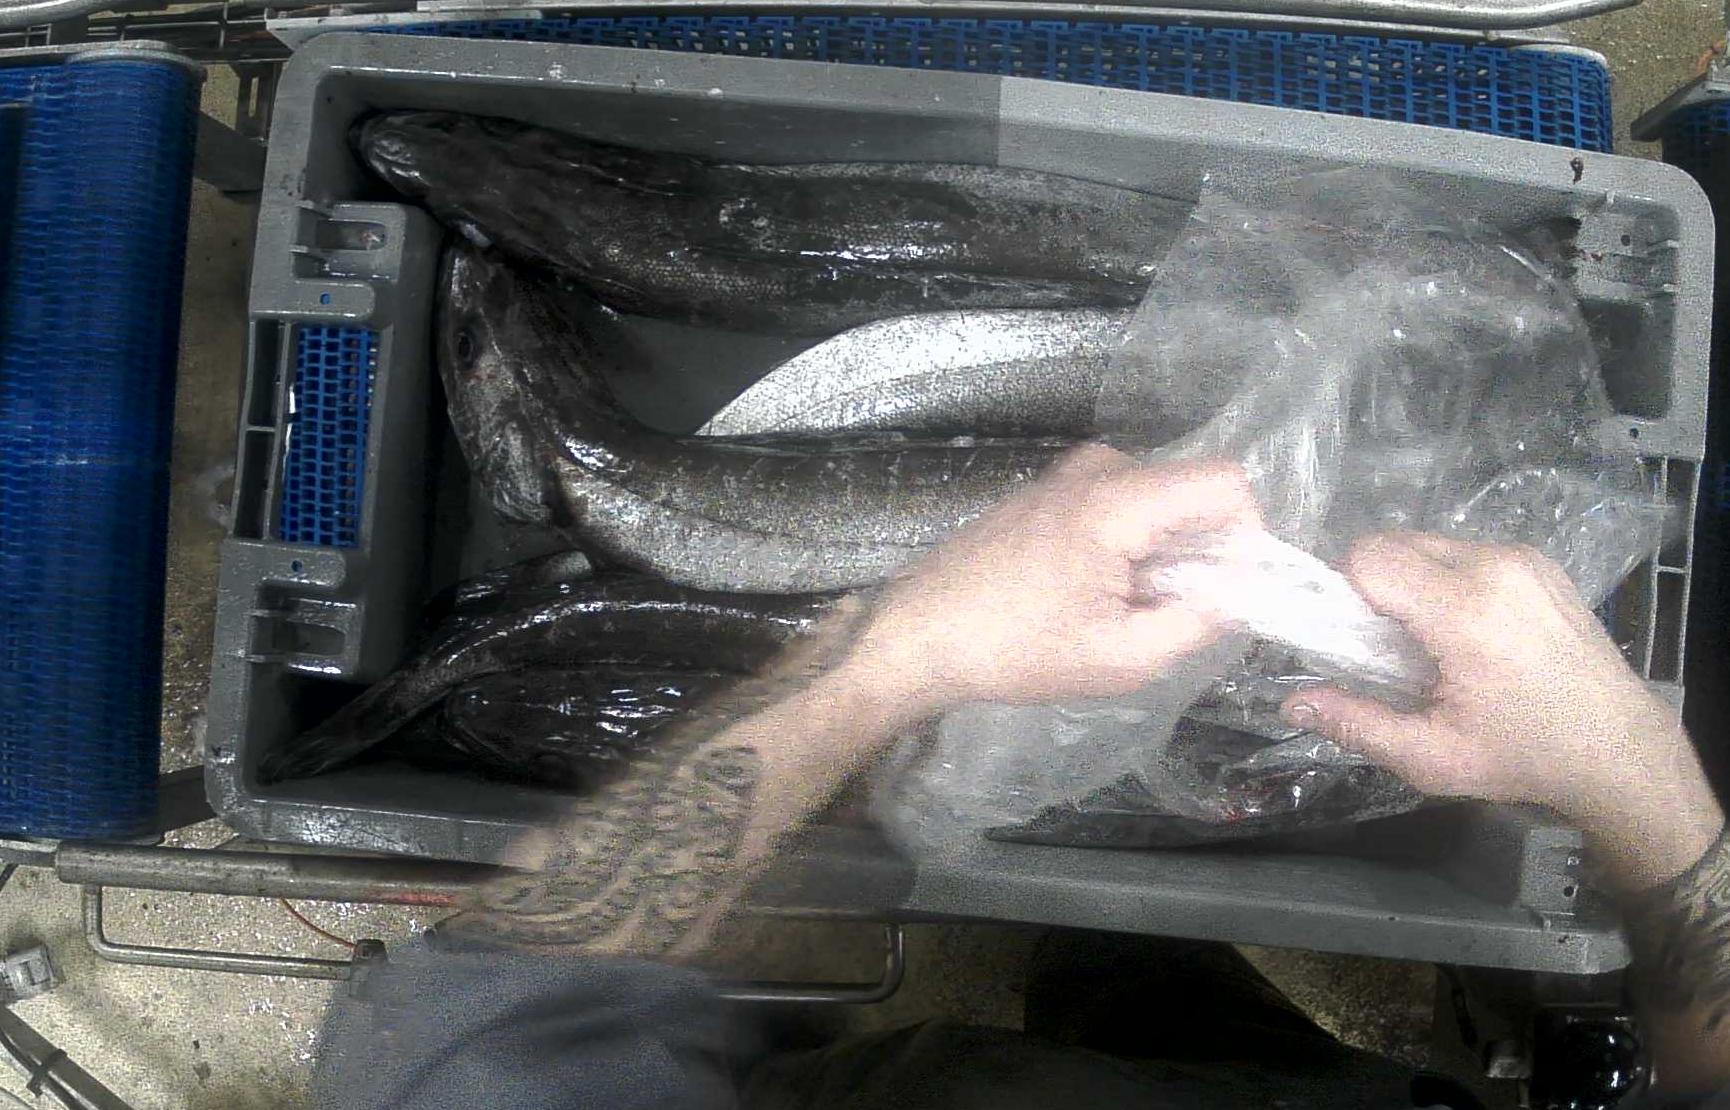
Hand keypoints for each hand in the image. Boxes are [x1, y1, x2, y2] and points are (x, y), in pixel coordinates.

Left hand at [839, 445, 1260, 716]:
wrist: (920, 634)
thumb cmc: (1014, 651)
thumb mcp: (1120, 658)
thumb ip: (1196, 623)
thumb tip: (1243, 596)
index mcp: (1116, 501)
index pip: (1225, 482)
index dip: (1249, 534)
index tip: (1233, 589)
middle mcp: (1097, 470)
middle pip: (1192, 492)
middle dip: (1204, 551)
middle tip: (1175, 612)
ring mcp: (1070, 475)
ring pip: (1158, 501)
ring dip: (1164, 553)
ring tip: (1128, 608)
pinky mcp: (1052, 491)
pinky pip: (1122, 504)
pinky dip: (1129, 546)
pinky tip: (1095, 595)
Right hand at [1282, 533, 1721, 888]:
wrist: (1619, 749)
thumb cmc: (1523, 756)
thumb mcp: (1432, 757)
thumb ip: (1356, 724)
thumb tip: (1290, 703)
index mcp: (1465, 612)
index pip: (1370, 556)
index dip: (1348, 592)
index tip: (1361, 640)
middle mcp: (1494, 566)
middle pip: (1394, 541)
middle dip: (1375, 585)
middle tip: (1390, 645)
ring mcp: (1522, 558)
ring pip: (1427, 542)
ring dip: (1411, 581)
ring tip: (1431, 640)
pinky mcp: (1538, 560)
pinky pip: (1464, 550)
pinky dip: (1447, 579)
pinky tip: (1468, 630)